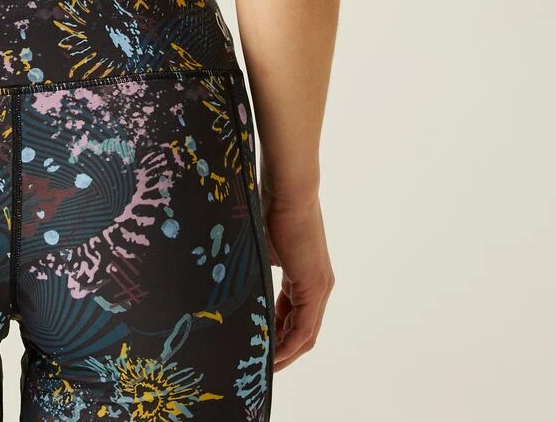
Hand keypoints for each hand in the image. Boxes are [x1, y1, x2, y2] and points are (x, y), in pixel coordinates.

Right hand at [261, 185, 334, 369]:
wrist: (288, 190)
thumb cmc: (271, 209)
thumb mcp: (262, 250)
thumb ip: (258, 272)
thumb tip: (236, 285)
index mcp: (305, 276)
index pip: (293, 316)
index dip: (277, 335)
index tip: (258, 346)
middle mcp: (318, 285)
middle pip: (302, 332)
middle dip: (282, 351)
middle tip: (260, 365)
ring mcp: (319, 287)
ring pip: (304, 333)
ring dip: (285, 352)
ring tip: (263, 365)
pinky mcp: (315, 287)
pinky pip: (303, 327)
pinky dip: (289, 344)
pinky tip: (272, 355)